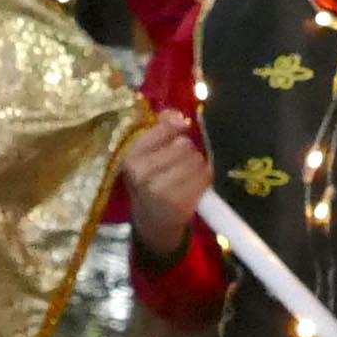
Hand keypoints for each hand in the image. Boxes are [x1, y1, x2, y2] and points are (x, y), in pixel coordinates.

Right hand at [118, 112, 209, 252]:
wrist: (152, 222)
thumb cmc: (150, 182)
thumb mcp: (145, 154)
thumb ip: (160, 127)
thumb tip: (177, 115)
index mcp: (131, 158)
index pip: (163, 129)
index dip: (174, 129)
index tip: (175, 134)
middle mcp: (143, 174)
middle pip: (183, 145)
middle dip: (186, 151)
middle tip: (179, 162)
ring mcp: (161, 190)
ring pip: (196, 159)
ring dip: (196, 164)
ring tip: (187, 174)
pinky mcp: (181, 203)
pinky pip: (205, 176)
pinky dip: (204, 177)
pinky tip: (195, 183)